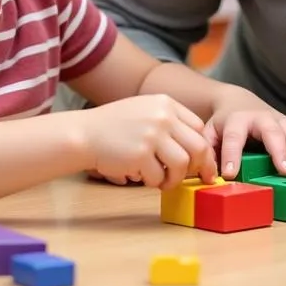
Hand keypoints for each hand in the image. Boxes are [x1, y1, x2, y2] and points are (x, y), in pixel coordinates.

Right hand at [76, 94, 216, 189]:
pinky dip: (154, 182)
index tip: (201, 164)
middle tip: (192, 178)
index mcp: (166, 104)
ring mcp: (152, 134)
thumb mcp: (145, 111)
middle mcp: (162, 116)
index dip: (202, 149)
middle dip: (198, 166)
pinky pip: (159, 176)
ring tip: (163, 181)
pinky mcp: (140, 154)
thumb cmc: (115, 127)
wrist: (84, 133)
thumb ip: (170, 122)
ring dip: (175, 178)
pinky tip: (143, 178)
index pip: (198, 128)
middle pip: (198, 146)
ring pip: (182, 163)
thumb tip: (198, 150)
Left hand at [203, 85, 285, 179]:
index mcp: (236, 120)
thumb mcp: (209, 133)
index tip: (231, 174)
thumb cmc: (224, 123)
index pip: (234, 138)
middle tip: (285, 172)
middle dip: (279, 152)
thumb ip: (207, 151)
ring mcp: (278, 120)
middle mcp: (261, 117)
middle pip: (272, 133)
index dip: (232, 156)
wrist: (239, 102)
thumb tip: (209, 175)